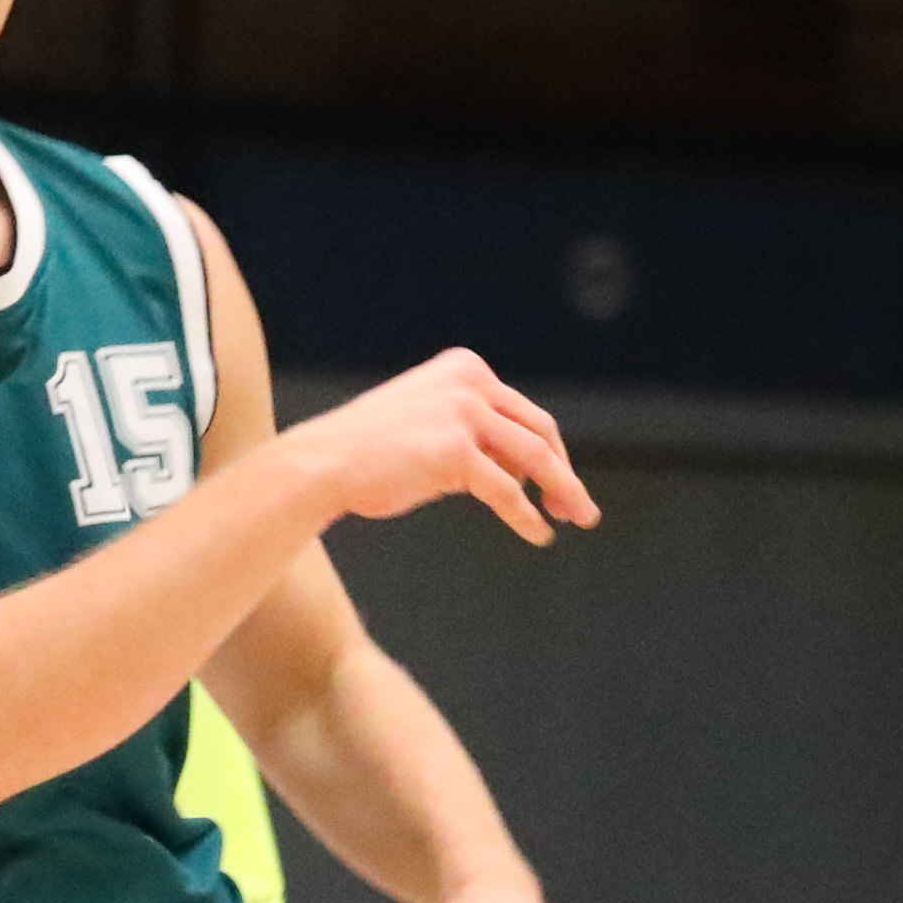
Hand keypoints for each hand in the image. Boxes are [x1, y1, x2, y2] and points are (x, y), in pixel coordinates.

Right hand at [285, 352, 600, 547]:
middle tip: (579, 507)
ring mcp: (464, 414)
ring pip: (534, 458)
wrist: (322, 464)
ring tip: (573, 519)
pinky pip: (507, 490)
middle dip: (565, 471)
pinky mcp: (456, 452)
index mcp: (464, 369)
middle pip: (540, 430)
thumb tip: (519, 473)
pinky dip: (527, 515)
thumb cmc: (368, 453)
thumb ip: (473, 436)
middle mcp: (470, 383)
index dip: (548, 451)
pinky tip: (538, 533)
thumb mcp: (429, 425)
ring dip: (562, 491)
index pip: (523, 412)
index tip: (558, 482)